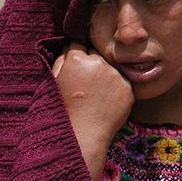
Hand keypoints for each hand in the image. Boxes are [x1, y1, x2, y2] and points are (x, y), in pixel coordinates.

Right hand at [52, 42, 133, 180]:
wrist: (81, 136)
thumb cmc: (60, 111)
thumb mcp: (52, 82)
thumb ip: (60, 61)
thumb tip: (69, 47)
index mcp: (77, 59)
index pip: (78, 45)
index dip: (75, 56)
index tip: (74, 67)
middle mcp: (99, 63)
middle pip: (96, 54)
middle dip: (90, 63)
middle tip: (84, 84)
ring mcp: (116, 75)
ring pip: (111, 68)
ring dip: (105, 76)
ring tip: (94, 96)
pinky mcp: (129, 88)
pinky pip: (122, 84)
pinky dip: (115, 90)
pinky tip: (105, 103)